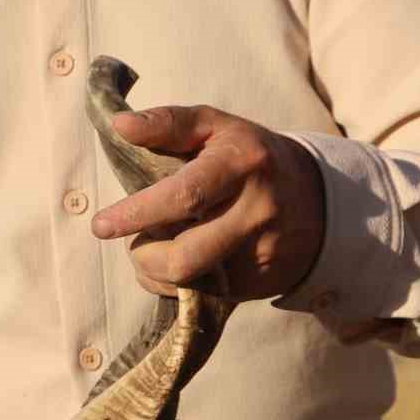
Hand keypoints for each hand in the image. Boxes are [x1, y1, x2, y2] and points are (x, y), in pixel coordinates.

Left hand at [90, 104, 324, 300]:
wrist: (318, 200)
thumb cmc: (249, 157)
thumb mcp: (217, 128)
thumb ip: (169, 124)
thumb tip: (121, 126)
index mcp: (242, 164)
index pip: (184, 195)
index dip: (137, 213)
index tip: (101, 225)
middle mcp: (255, 212)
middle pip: (183, 257)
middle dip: (142, 256)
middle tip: (131, 242)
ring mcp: (260, 254)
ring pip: (187, 282)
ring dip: (154, 272)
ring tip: (153, 249)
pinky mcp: (258, 285)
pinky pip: (200, 295)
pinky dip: (176, 283)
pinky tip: (179, 260)